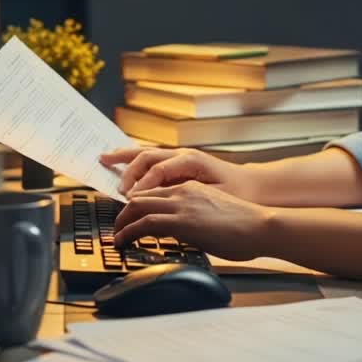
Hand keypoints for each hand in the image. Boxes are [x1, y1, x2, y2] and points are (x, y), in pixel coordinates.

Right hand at [99, 146, 257, 199]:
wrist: (256, 188)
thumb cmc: (240, 195)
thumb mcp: (217, 200)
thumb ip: (189, 201)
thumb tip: (163, 207)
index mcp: (192, 161)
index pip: (157, 171)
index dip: (141, 187)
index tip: (129, 203)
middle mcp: (184, 156)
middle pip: (147, 156)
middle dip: (127, 169)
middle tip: (114, 188)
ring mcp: (181, 158)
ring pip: (147, 154)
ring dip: (126, 158)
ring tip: (105, 159)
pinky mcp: (180, 166)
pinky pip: (152, 161)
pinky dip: (135, 162)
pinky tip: (124, 166)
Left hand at [113, 181, 271, 260]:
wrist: (261, 226)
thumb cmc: (245, 226)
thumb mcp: (214, 215)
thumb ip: (195, 219)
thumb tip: (185, 234)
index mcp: (191, 187)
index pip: (154, 190)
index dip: (136, 202)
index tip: (128, 215)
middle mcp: (183, 191)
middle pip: (140, 195)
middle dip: (122, 211)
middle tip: (116, 225)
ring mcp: (181, 204)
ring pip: (137, 206)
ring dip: (121, 222)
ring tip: (116, 235)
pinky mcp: (182, 221)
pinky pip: (145, 224)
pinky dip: (128, 232)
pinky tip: (123, 241)